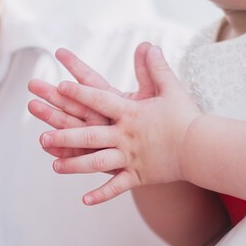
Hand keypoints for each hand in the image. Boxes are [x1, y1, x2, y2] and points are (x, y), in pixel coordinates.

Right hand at [28, 43, 157, 158]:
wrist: (172, 155)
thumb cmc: (166, 125)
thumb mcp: (160, 96)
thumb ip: (151, 72)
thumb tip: (147, 45)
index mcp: (114, 102)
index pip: (92, 81)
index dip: (77, 66)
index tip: (60, 52)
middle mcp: (102, 119)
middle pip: (74, 104)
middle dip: (53, 95)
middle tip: (32, 85)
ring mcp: (100, 139)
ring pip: (72, 129)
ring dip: (52, 121)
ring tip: (33, 108)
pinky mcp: (102, 159)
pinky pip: (80, 157)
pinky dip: (64, 153)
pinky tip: (48, 149)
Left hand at [39, 45, 201, 204]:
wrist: (203, 148)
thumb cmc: (186, 117)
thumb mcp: (171, 89)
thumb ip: (156, 68)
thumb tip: (148, 45)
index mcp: (131, 113)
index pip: (100, 100)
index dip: (80, 93)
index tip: (60, 87)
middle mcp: (126, 136)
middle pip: (89, 135)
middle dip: (64, 135)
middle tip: (42, 137)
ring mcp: (130, 158)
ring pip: (97, 162)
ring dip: (74, 164)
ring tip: (54, 166)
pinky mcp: (139, 176)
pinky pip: (117, 187)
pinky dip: (101, 194)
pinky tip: (84, 200)